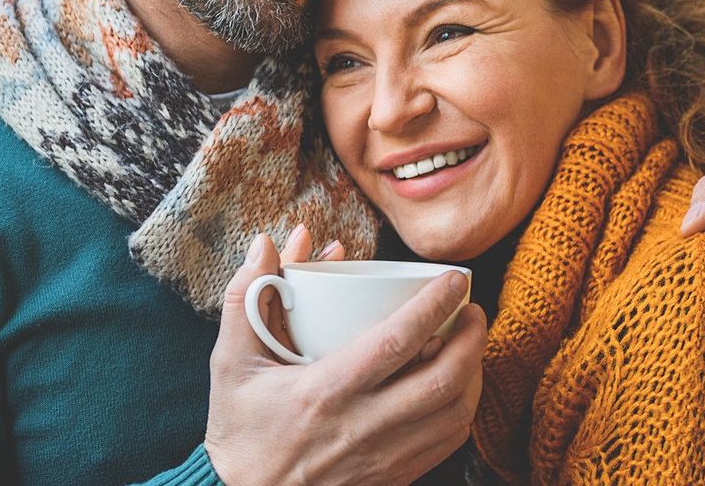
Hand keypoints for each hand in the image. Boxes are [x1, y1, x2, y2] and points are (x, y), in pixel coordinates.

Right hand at [205, 227, 486, 485]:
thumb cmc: (242, 428)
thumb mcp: (231, 363)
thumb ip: (247, 297)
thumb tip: (267, 242)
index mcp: (323, 393)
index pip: (395, 343)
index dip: (434, 306)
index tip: (454, 279)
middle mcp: (360, 427)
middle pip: (442, 381)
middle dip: (471, 339)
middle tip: (472, 310)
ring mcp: (382, 458)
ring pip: (454, 414)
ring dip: (474, 373)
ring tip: (469, 343)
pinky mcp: (393, 478)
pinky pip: (447, 443)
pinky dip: (463, 409)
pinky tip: (458, 386)